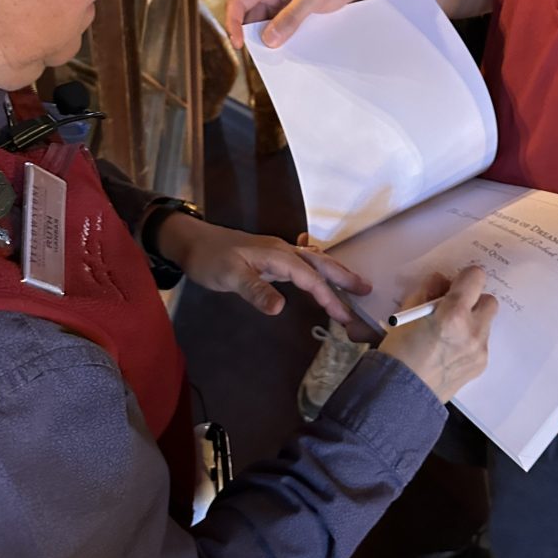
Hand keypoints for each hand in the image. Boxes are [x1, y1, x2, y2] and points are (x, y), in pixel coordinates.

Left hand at [155, 214, 369, 322]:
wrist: (192, 241)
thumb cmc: (210, 259)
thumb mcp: (229, 276)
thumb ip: (255, 291)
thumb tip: (281, 308)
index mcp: (277, 255)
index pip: (310, 279)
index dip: (329, 298)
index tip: (345, 317)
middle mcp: (282, 251)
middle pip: (320, 264)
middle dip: (343, 277)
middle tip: (366, 290)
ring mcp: (277, 253)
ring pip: (313, 262)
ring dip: (334, 273)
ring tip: (353, 284)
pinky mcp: (270, 258)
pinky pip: (303, 263)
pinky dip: (318, 270)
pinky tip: (319, 275)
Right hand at [224, 0, 375, 49]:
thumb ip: (291, 17)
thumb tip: (269, 39)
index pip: (239, 1)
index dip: (233, 23)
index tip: (239, 44)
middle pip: (247, 16)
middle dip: (250, 35)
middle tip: (261, 54)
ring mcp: (279, 2)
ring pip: (262, 24)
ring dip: (266, 39)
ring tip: (276, 53)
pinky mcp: (290, 12)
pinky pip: (277, 27)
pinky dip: (279, 38)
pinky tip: (287, 48)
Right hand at [379, 266, 496, 403]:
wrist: (400, 393)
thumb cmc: (399, 350)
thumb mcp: (407, 311)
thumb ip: (428, 290)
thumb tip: (443, 280)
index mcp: (454, 313)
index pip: (476, 277)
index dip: (465, 278)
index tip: (454, 285)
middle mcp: (473, 331)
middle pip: (489, 300)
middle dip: (474, 300)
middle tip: (454, 308)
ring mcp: (480, 350)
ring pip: (486, 323)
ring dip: (473, 321)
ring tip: (450, 333)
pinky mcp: (481, 365)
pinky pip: (481, 343)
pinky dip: (470, 341)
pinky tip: (450, 350)